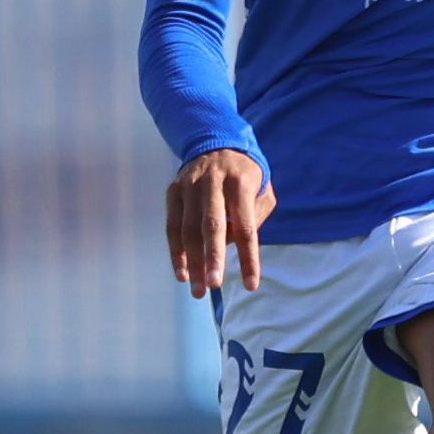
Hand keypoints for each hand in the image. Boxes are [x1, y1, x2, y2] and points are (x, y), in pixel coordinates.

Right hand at [166, 149, 274, 300]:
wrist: (215, 143)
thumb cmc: (245, 178)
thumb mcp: (262, 191)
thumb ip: (252, 218)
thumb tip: (230, 246)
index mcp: (240, 182)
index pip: (246, 227)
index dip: (249, 257)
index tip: (251, 285)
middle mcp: (212, 182)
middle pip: (212, 225)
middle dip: (213, 257)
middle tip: (214, 285)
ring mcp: (189, 185)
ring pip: (188, 228)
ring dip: (192, 262)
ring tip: (198, 290)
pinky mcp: (173, 191)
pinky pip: (172, 226)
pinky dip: (176, 252)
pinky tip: (183, 273)